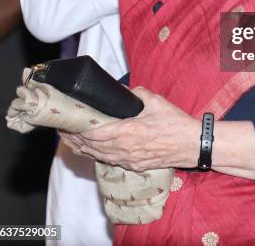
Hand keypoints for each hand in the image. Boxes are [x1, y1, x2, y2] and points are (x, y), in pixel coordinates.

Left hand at [60, 87, 200, 172]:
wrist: (191, 145)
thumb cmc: (175, 123)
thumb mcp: (156, 101)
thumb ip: (137, 93)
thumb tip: (124, 90)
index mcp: (129, 132)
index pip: (96, 133)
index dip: (79, 130)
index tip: (69, 122)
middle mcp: (125, 149)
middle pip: (92, 147)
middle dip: (75, 139)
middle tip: (63, 129)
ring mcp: (130, 160)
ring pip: (99, 156)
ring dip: (83, 149)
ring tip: (70, 141)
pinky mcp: (135, 166)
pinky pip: (110, 161)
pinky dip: (97, 156)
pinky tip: (91, 151)